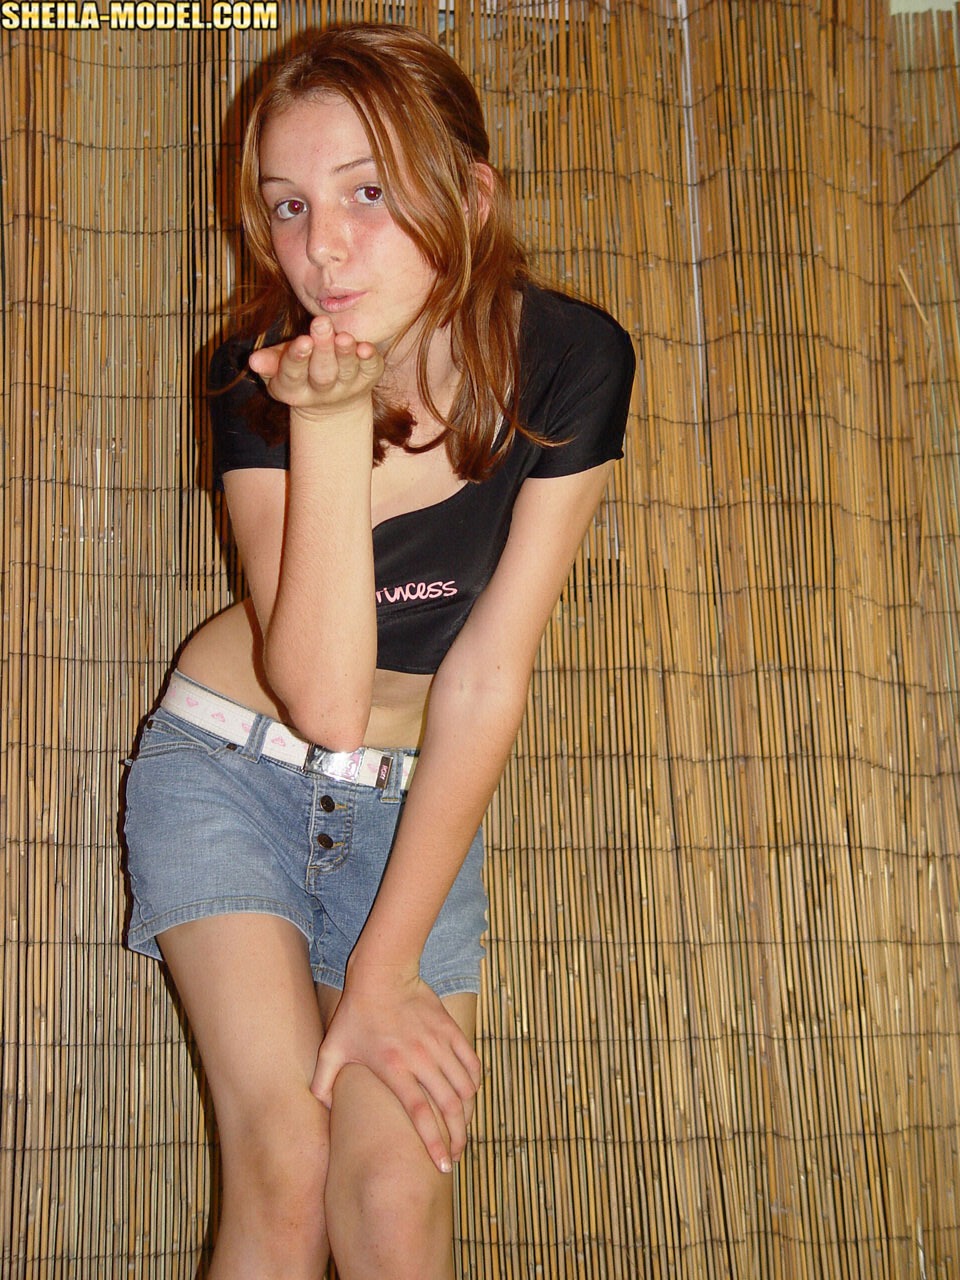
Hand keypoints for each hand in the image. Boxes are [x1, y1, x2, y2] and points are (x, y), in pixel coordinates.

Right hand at [248, 315, 382, 418]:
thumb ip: (269, 361)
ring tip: (343, 336)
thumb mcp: (279, 367)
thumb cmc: (301, 371)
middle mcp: (321, 392)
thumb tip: (253, 360)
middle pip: (322, 374)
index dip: (297, 358)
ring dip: (345, 354)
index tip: (302, 341)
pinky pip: (371, 371)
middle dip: (322, 350)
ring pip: (347, 372)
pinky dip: (369, 359)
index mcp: (293, 390)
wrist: (333, 402)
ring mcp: (347, 387)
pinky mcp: (368, 380)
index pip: (292, 374)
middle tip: (321, 323)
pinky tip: (366, 347)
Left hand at [310, 967, 481, 1173]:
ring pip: (465, 1087)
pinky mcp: (450, 1029)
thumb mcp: (333, 1047)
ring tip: (463, 1128)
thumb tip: (321, 1108)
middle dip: (457, 1137)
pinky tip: (470, 1094)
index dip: (434, 1143)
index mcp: (394, 1068)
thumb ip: (322, 1080)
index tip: (443, 1166)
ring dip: (468, 1113)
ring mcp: (438, 1043)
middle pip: (450, 1106)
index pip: (420, 1114)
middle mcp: (421, 1058)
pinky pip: (471, 1062)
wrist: (383, 973)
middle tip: (457, 1154)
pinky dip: (474, 1082)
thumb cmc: (356, 1013)